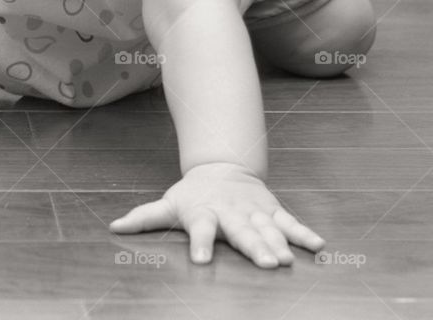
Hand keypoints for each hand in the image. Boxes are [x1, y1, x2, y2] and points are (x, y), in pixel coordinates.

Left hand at [109, 161, 323, 267]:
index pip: (202, 230)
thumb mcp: (168, 203)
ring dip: (279, 244)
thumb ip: (143, 218)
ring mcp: (254, 211)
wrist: (223, 166)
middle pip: (242, 232)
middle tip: (266, 265)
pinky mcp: (271, 209)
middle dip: (254, 247)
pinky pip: (290, 222)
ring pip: (268, 228)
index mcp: (205, 214)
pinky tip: (319, 245)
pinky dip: (304, 233)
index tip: (203, 261)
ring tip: (288, 260)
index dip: (201, 244)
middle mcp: (231, 213)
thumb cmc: (192, 194)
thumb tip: (113, 227)